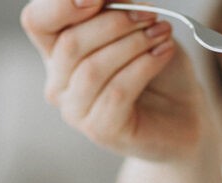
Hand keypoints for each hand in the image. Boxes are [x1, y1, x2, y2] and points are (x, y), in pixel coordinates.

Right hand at [21, 0, 208, 160]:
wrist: (184, 116)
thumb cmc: (158, 70)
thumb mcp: (138, 28)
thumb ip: (116, 8)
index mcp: (57, 50)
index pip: (37, 21)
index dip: (60, 5)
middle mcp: (59, 82)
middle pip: (70, 43)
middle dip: (114, 22)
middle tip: (150, 15)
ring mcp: (76, 110)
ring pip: (93, 68)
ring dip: (133, 44)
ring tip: (162, 34)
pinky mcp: (101, 131)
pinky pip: (117, 92)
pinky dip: (144, 66)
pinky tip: (164, 52)